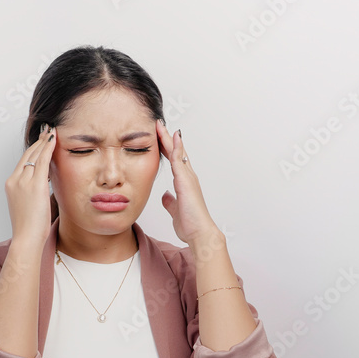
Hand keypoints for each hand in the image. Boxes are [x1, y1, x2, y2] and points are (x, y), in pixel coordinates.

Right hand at [4, 123, 56, 244]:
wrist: (26, 238)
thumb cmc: (29, 229)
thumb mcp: (28, 206)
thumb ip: (33, 193)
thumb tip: (43, 187)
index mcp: (11, 185)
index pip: (23, 162)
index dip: (33, 150)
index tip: (40, 142)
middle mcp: (14, 180)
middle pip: (27, 155)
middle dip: (38, 142)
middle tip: (47, 131)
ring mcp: (23, 181)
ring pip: (34, 155)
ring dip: (44, 142)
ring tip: (52, 132)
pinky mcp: (34, 184)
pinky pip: (41, 160)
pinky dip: (48, 148)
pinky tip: (54, 139)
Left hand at [155, 120, 218, 244]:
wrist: (200, 233)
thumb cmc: (190, 225)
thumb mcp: (175, 210)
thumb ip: (170, 202)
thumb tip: (165, 196)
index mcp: (184, 183)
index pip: (174, 161)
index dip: (167, 149)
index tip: (159, 137)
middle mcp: (188, 177)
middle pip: (176, 152)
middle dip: (167, 138)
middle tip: (159, 125)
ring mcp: (188, 178)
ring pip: (178, 153)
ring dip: (169, 138)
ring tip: (161, 125)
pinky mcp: (186, 181)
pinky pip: (180, 161)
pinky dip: (176, 148)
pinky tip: (173, 137)